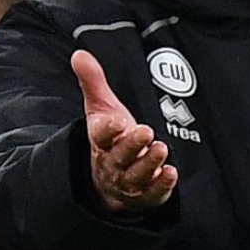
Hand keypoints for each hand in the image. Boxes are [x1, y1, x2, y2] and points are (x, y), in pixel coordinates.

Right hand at [71, 49, 177, 211]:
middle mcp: (112, 163)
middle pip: (120, 156)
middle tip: (146, 132)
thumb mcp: (100, 108)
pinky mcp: (144, 196)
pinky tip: (171, 174)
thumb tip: (79, 53)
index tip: (116, 121)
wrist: (108, 181)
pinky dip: (161, 186)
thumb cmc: (110, 138)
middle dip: (132, 145)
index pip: (100, 135)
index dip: (107, 129)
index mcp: (101, 141)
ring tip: (161, 149)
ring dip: (148, 164)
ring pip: (136, 176)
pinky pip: (151, 194)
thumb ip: (93, 81)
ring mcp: (128, 181)